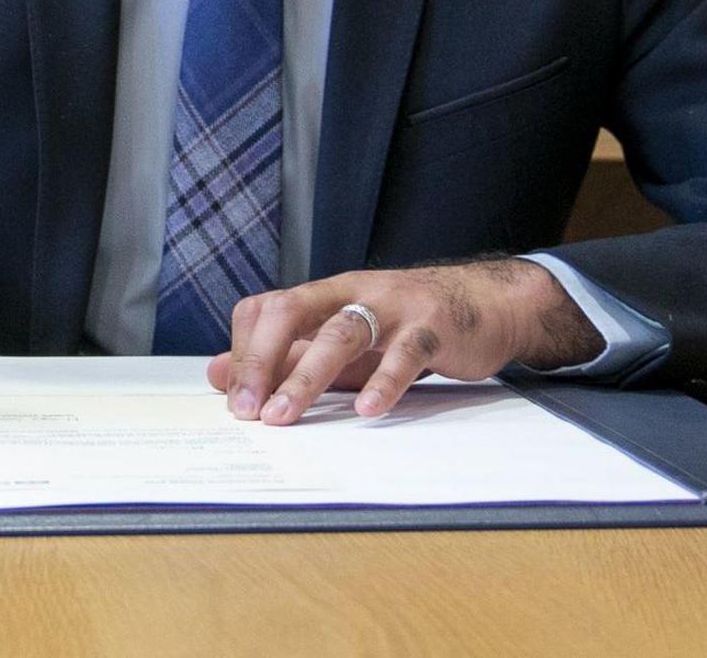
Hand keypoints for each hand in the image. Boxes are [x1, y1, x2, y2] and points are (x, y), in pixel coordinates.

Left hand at [206, 259, 599, 424]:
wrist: (487, 304)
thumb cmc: (407, 324)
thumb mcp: (343, 339)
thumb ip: (288, 357)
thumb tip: (219, 375)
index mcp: (325, 294)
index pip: (266, 308)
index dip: (245, 351)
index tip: (234, 398)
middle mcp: (353, 291)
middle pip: (292, 312)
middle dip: (262, 360)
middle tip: (246, 410)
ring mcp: (394, 307)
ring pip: (341, 332)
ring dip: (307, 376)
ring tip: (285, 415)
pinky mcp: (434, 328)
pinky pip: (406, 353)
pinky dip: (384, 381)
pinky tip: (368, 410)